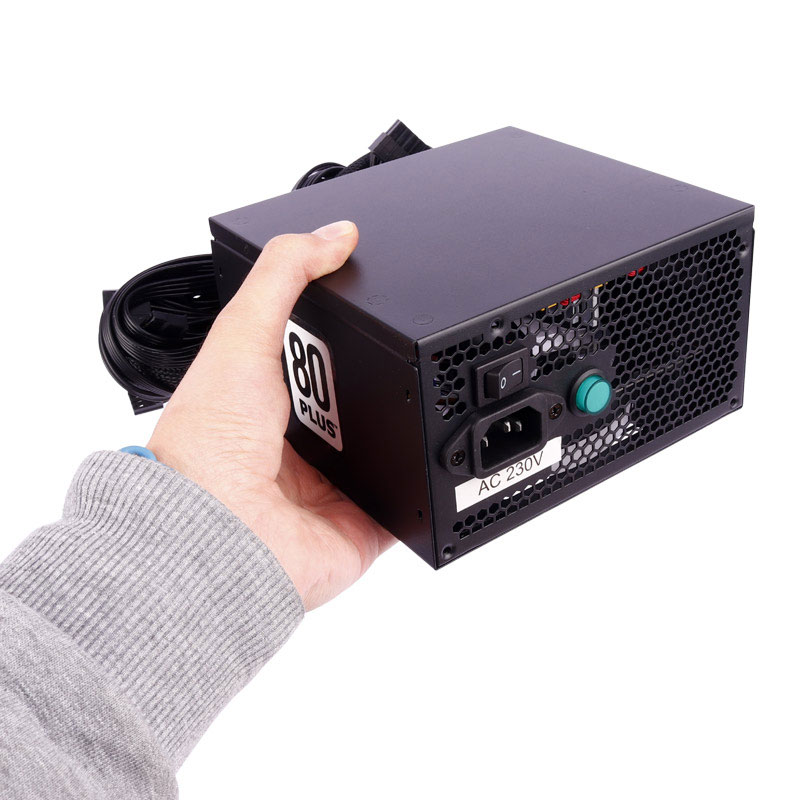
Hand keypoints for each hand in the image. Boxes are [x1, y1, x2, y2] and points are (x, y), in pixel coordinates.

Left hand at [147, 221, 394, 609]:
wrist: (221, 534)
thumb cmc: (209, 444)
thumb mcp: (240, 335)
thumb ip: (282, 276)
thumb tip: (335, 233)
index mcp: (270, 403)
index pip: (320, 357)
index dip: (346, 335)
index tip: (374, 308)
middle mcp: (304, 447)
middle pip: (367, 399)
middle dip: (389, 379)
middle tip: (401, 357)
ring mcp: (339, 487)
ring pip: (395, 445)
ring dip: (411, 425)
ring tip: (423, 395)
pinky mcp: (369, 523)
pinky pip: (414, 501)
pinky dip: (429, 483)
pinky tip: (442, 457)